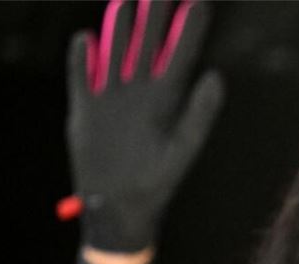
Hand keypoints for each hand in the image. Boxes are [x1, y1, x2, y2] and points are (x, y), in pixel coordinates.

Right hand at [66, 0, 223, 251]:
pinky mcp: (85, 109)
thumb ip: (200, 112)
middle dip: (153, 14)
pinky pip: (82, 77)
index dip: (188, 26)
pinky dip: (82, 60)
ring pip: (115, 52)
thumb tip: (216, 74)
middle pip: (146, 43)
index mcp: (168, 99)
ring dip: (119, 27)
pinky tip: (86, 40)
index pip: (180, 53)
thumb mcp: (184, 147)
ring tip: (126, 0)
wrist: (122, 207)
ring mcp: (112, 97)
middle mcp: (140, 91)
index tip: (198, 0)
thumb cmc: (159, 182)